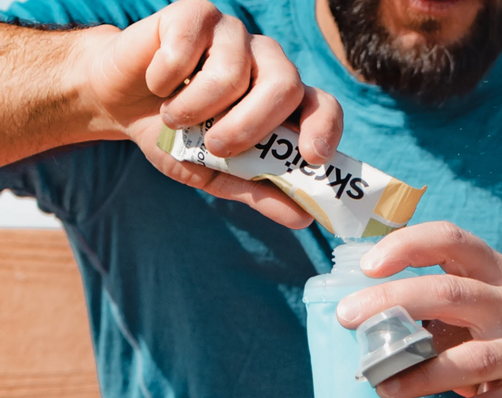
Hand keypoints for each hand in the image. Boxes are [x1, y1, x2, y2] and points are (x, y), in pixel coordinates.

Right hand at [75, 0, 342, 227]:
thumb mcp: (218, 175)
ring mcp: (234, 35)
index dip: (324, 129)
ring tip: (175, 118)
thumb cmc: (179, 139)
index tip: (312, 157)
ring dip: (194, 107)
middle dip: (250, 125)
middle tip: (216, 146)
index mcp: (282, 103)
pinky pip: (188, 47)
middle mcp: (266, 63)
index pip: (323, 106)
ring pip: (232, 71)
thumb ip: (258, 191)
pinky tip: (158, 84)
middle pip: (284, 85)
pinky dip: (165, 78)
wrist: (123, 105)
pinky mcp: (196, 13)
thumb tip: (303, 220)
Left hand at [336, 222, 501, 397]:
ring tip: (381, 386)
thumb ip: (426, 306)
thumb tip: (355, 311)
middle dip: (396, 302)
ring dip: (419, 373)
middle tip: (350, 319)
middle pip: (453, 293)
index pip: (452, 241)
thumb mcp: (466, 313)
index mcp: (494, 274)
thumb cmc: (489, 346)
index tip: (368, 266)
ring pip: (472, 358)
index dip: (409, 246)